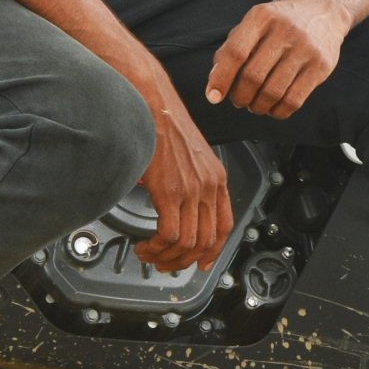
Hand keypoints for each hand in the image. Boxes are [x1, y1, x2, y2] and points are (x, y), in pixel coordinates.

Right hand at [135, 94, 230, 271]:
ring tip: (150, 254)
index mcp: (216, 178)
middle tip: (167, 264)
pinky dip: (156, 247)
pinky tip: (144, 244)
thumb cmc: (164, 124)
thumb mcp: (189, 156)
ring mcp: (191, 190)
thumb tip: (175, 208)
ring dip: (167, 257)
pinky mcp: (170, 191)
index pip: (224, 226)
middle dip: (185, 260)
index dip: (213, 251)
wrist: (152, 104)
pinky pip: (169, 234)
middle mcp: (208, 186)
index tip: (201, 262)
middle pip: (206, 241)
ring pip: (187, 243)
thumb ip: (189, 182)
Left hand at [206, 0, 356, 118]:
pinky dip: (278, 111)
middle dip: (240, 96)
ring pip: (273, 92)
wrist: (322, 9)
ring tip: (254, 105)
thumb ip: (231, 49)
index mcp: (261, 17)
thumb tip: (214, 84)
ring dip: (258, 106)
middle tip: (238, 100)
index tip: (213, 97)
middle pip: (253, 76)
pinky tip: (273, 108)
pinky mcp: (321, 65)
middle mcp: (285, 30)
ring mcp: (306, 48)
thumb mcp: (254, 24)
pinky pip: (294, 100)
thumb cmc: (278, 23)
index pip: (236, 52)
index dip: (221, 78)